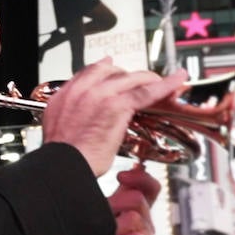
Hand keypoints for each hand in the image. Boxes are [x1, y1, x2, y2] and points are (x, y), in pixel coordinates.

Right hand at [41, 59, 186, 175]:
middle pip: (114, 72)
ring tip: (163, 82)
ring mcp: (101, 94)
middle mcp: (84, 89)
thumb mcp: (56, 125)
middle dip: (130, 77)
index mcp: (68, 93)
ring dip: (150, 79)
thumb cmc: (62, 155)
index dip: (109, 70)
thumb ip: (69, 112)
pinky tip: (178, 80)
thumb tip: (79, 115)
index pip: (93, 71)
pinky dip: (166, 84)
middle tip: (142, 83)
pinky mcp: (118, 105)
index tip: (116, 71)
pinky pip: (147, 91)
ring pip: (132, 79)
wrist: (63, 164)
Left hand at [74, 164, 161, 234]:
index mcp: (135, 211)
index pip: (150, 187)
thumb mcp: (99, 217)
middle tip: (105, 216)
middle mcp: (144, 225)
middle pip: (140, 200)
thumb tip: (131, 169)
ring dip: (117, 227)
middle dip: (117, 204)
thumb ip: (116, 195)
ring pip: (139, 219)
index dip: (140, 178)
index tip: (121, 177)